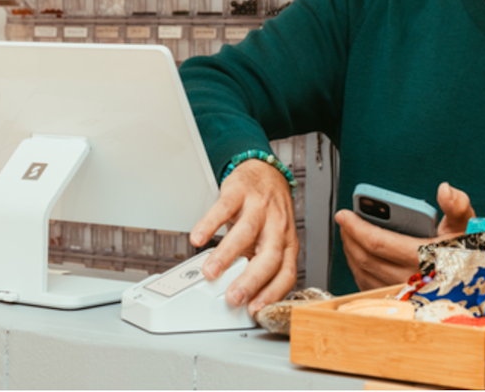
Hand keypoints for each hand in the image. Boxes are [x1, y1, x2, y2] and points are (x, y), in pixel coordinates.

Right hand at [189, 158, 297, 313]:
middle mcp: (276, 226)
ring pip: (246, 232)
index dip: (272, 293)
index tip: (254, 310)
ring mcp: (259, 207)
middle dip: (251, 280)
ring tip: (210, 272)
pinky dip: (209, 224)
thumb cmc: (268, 214)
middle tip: (232, 297)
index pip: (286, 273)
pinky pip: (224, 208)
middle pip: (269, 256)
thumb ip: (258, 266)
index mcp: (286, 243)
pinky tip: (198, 238)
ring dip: (226, 255)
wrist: (265, 174)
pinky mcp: (240, 192)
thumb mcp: (270, 241)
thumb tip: (242, 297)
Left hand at [335, 182, 476, 290]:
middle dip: (349, 237)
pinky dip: (359, 270)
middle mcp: (413, 279)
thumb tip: (445, 190)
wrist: (476, 282)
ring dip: (351, 253)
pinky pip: (368, 288)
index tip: (344, 215)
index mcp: (425, 258)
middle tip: (344, 221)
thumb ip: (456, 205)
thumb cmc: (468, 251)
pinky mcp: (398, 301)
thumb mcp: (467, 225)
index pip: (379, 243)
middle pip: (366, 258)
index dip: (356, 228)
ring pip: (364, 274)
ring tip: (349, 235)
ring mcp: (404, 293)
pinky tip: (358, 255)